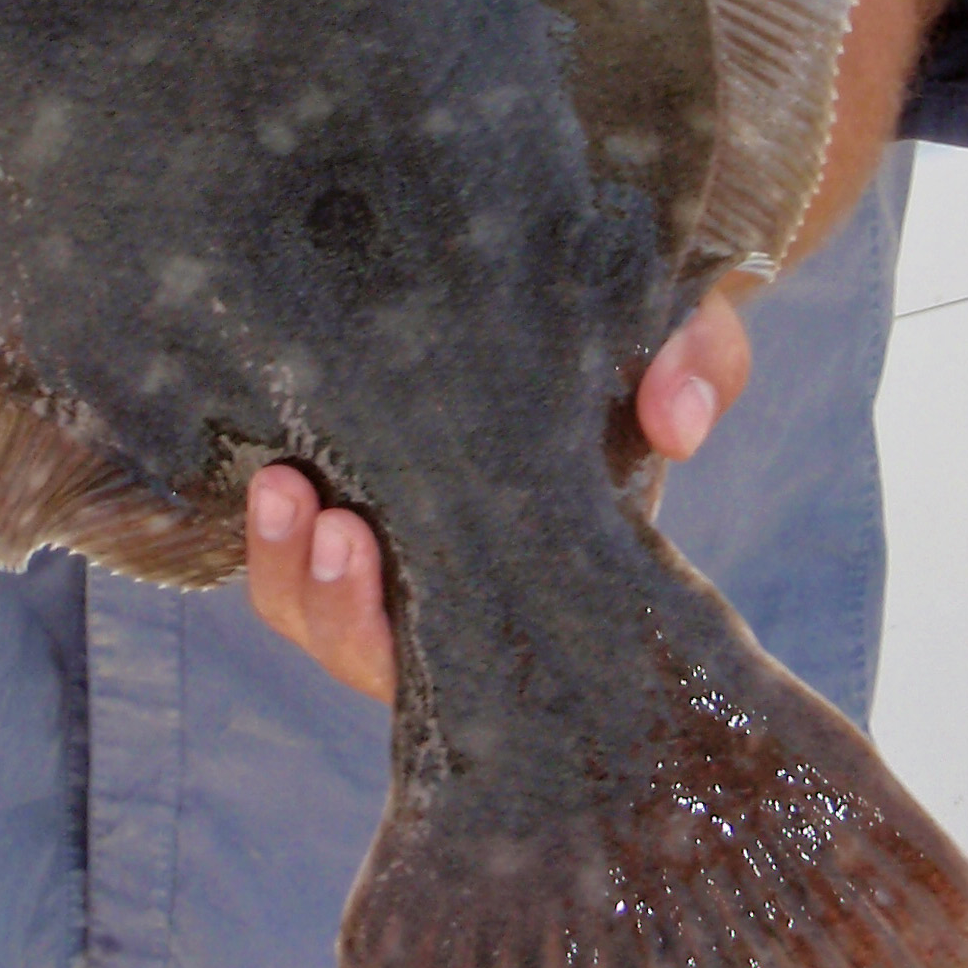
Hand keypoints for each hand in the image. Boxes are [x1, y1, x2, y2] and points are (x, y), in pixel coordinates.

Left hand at [244, 286, 753, 706]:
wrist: (572, 310)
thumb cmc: (634, 347)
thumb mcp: (688, 346)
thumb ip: (704, 370)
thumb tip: (679, 423)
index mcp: (535, 577)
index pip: (471, 658)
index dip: (415, 642)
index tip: (405, 580)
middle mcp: (454, 588)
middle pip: (365, 654)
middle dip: (337, 608)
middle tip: (339, 530)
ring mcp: (387, 556)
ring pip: (308, 614)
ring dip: (285, 567)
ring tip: (284, 489)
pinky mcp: (333, 508)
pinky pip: (281, 562)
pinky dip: (265, 538)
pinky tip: (263, 479)